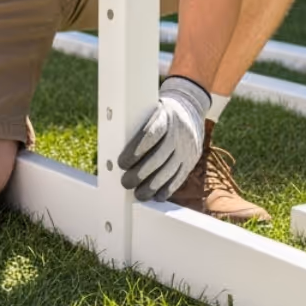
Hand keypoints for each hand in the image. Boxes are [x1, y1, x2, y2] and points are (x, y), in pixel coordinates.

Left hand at [117, 76, 209, 201]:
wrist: (189, 109)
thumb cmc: (158, 115)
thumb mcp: (149, 112)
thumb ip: (136, 128)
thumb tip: (113, 153)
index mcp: (165, 116)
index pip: (151, 135)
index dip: (135, 151)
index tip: (121, 163)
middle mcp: (178, 132)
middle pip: (159, 157)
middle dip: (140, 173)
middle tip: (125, 183)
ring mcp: (187, 146)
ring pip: (170, 170)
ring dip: (152, 186)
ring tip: (138, 194)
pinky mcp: (192, 159)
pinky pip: (180, 177)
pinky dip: (167, 189)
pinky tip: (156, 196)